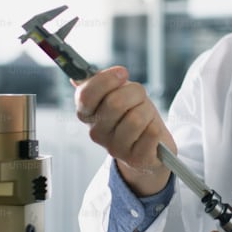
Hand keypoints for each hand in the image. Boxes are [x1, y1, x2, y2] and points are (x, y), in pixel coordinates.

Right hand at [74, 65, 175, 195]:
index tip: (122, 73)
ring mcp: (115, 148)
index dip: (106, 80)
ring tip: (145, 117)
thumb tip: (76, 77)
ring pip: (136, 118)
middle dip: (135, 93)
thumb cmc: (133, 114)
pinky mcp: (135, 159)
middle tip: (139, 99)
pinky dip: (156, 128)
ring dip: (147, 112)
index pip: (85, 95)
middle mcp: (97, 133)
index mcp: (87, 114)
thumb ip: (98, 83)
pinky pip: (151, 134)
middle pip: (115, 102)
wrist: (150, 145)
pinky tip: (151, 132)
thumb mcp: (117, 93)